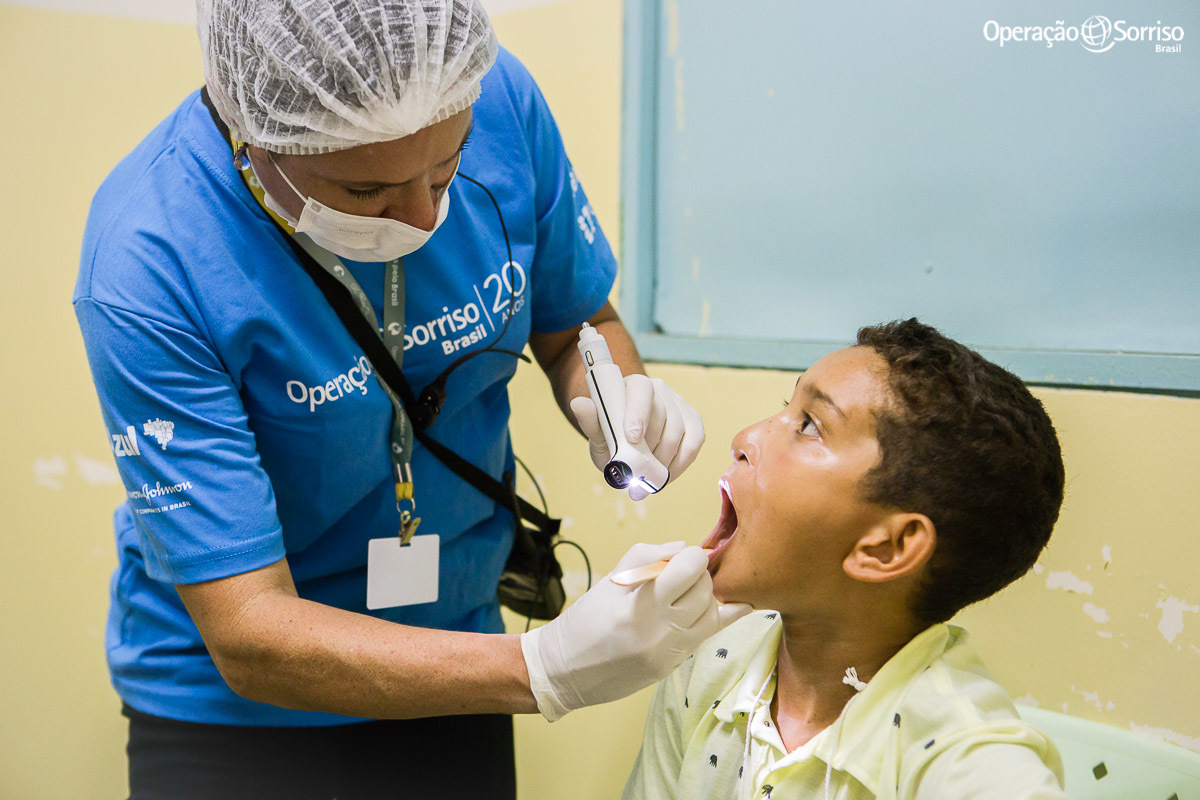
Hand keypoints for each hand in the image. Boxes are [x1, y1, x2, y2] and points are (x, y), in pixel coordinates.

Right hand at [520, 542, 752, 721]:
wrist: (565, 671)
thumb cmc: (585, 621)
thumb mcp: (609, 581)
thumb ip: (647, 557)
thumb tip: (682, 548)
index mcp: (641, 604)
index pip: (689, 568)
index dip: (690, 555)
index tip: (679, 558)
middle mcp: (660, 631)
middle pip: (704, 589)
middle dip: (698, 574)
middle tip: (681, 574)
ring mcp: (670, 653)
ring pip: (712, 613)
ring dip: (706, 596)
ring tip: (686, 593)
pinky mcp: (672, 667)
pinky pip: (709, 637)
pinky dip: (722, 618)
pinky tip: (737, 605)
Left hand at [569, 375, 704, 499]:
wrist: (625, 445)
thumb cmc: (611, 435)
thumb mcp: (597, 432)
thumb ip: (590, 420)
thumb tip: (578, 404)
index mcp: (634, 385)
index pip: (641, 390)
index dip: (639, 413)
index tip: (632, 438)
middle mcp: (660, 389)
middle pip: (663, 414)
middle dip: (652, 447)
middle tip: (638, 472)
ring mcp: (679, 404)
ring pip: (679, 430)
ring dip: (664, 459)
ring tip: (649, 478)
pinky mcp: (692, 422)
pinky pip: (694, 441)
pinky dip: (681, 462)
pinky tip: (666, 476)